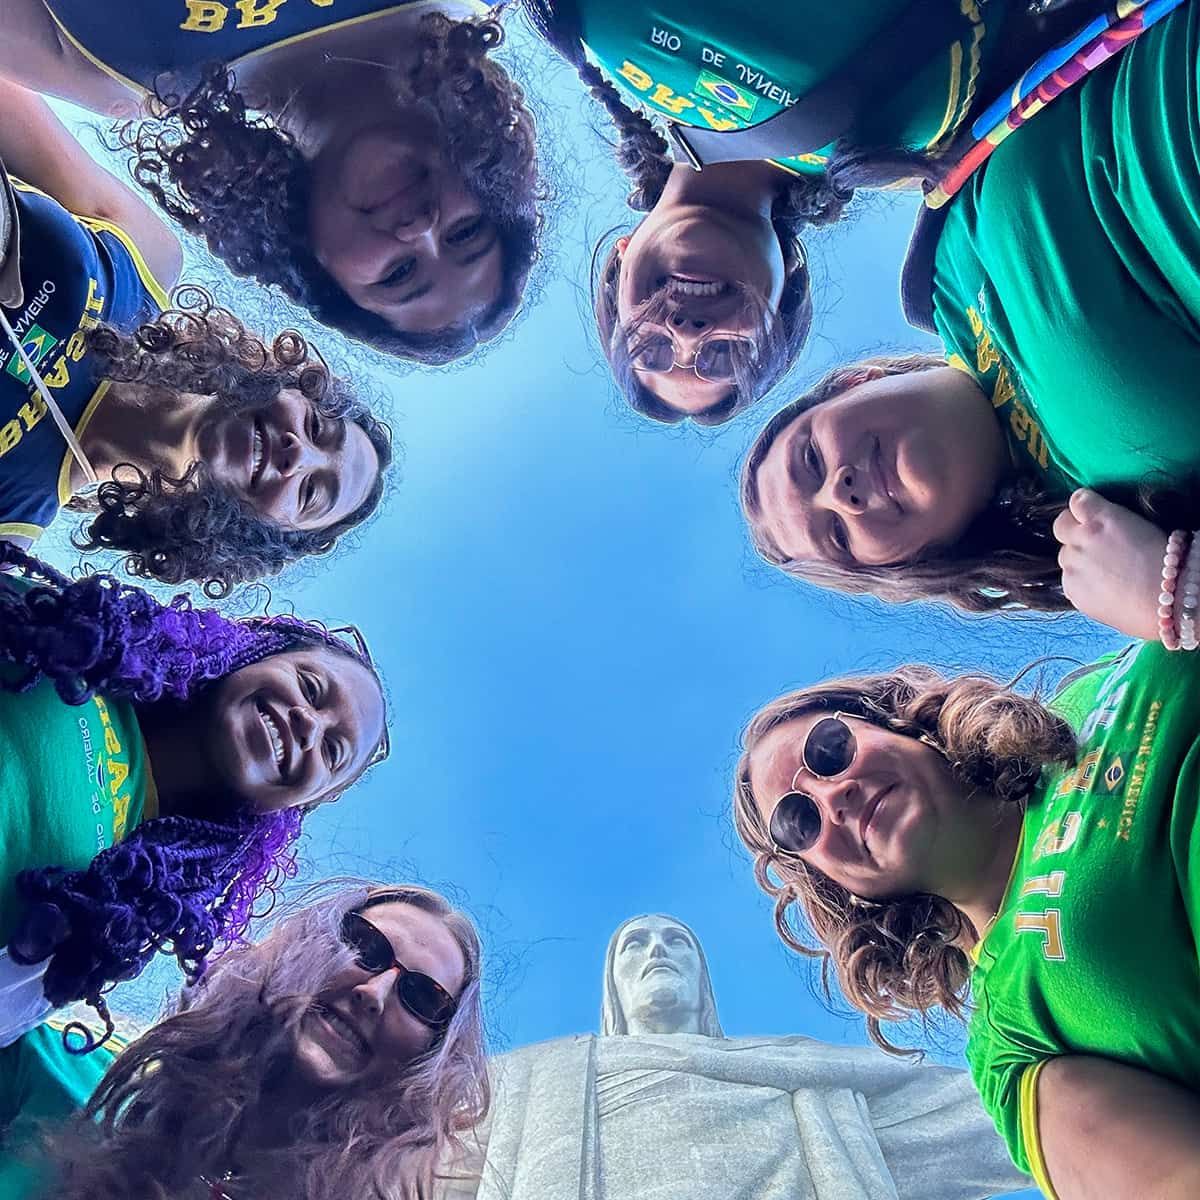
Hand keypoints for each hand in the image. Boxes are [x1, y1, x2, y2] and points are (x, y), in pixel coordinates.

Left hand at [1052, 489, 1166, 639]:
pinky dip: (1081, 581)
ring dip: (1079, 557)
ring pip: (1065, 555)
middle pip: (1061, 525)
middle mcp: (1081, 539)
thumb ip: (1110, 519)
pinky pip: (1069, 579)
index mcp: (1102, 518)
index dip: (1085, 506)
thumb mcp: (1143, 526)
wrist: (1168, 603)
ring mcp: (1072, 566)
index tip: (1089, 512)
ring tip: (1106, 570)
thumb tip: (1097, 520)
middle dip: (1074, 529)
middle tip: (1093, 540)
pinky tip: (1104, 587)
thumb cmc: (1167, 563)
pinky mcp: (1071, 589)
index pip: (1078, 500)